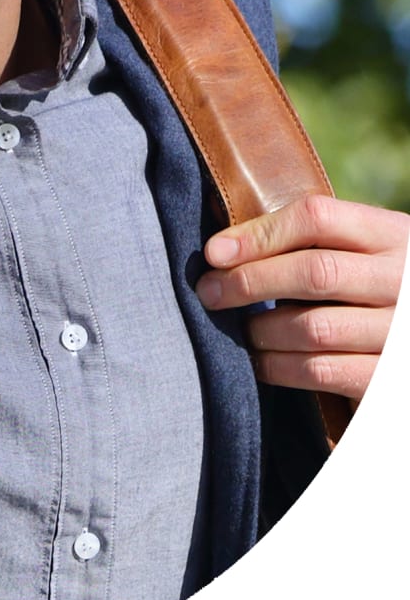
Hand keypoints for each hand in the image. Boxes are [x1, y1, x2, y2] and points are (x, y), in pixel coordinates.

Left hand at [196, 194, 408, 401]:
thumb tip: (223, 248)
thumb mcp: (362, 253)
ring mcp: (400, 334)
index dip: (259, 234)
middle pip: (315, 272)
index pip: (319, 218)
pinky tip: (260, 363)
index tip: (215, 253)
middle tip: (209, 293)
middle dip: (250, 282)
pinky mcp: (389, 381)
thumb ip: (311, 242)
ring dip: (262, 330)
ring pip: (314, 327)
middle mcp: (403, 281)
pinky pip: (322, 371)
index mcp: (394, 236)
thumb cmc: (371, 291)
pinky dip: (279, 367)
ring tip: (239, 330)